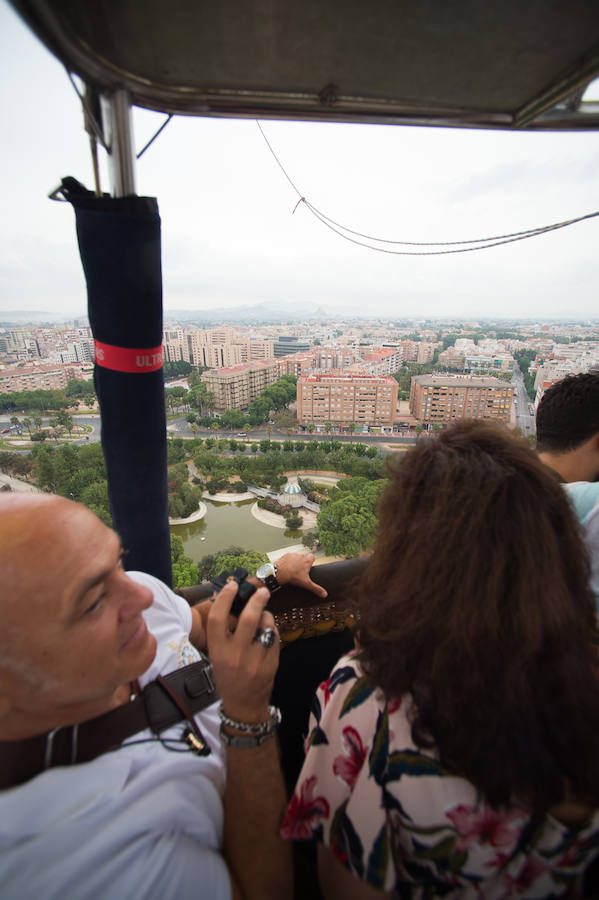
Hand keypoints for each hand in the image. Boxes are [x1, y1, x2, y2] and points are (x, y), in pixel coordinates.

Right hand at [207, 580, 278, 722]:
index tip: (232, 585)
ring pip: (266, 626)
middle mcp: (236, 655)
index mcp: (218, 652)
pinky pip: (275, 637)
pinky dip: (272, 630)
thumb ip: (224, 634)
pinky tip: (268, 633)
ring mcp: (255, 660)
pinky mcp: (271, 663)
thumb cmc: (228, 677)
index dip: (224, 598)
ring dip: (266, 615)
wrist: (244, 706)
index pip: (217, 618)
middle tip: (262, 591)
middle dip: (257, 600)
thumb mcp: (218, 657)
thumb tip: (233, 602)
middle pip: (248, 618)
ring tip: (264, 616)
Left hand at [275, 552, 327, 598]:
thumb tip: (325, 594)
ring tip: (292, 569)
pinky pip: (288, 557)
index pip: (312, 557)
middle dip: (302, 562)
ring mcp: (292, 555)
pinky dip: (288, 561)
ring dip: (295, 561)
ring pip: (295, 557)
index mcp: (307, 561)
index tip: (309, 567)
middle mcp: (300, 556)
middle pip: (303, 557)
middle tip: (300, 570)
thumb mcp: (306, 584)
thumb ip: (316, 588)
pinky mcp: (285, 555)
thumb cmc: (293, 577)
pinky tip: (286, 567)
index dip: (311, 561)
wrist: (279, 573)